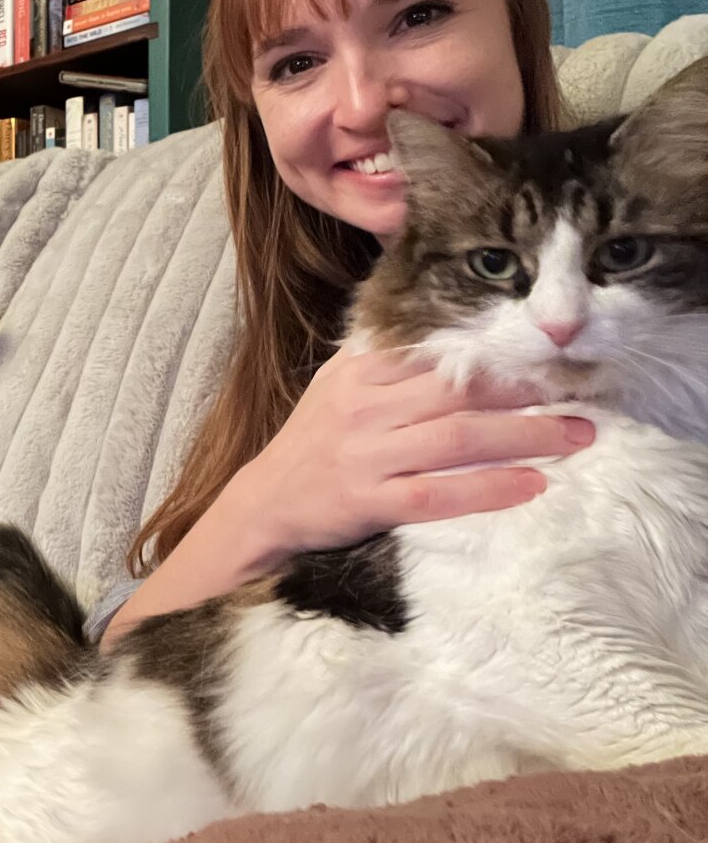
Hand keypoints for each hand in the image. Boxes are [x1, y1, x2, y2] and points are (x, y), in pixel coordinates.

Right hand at [236, 346, 593, 555]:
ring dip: (524, 437)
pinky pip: (438, 493)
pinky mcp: (368, 501)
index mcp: (359, 372)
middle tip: (580, 396)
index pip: (436, 353)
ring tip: (574, 437)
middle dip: (526, 393)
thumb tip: (447, 338)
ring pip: (457, 438)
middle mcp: (364, 407)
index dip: (497, 354)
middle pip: (458, 391)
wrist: (263, 504)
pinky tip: (531, 485)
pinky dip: (489, 489)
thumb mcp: (337, 387)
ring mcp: (365, 455)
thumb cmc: (311, 445)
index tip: (547, 357)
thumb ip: (385, 362)